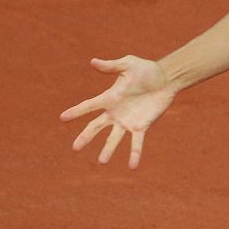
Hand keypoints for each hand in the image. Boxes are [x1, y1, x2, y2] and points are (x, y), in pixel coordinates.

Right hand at [60, 56, 176, 168]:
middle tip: (75, 148)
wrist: (166, 79)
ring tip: (102, 162)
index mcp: (110, 98)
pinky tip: (132, 166)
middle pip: (96, 127)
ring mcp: (127, 121)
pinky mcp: (141, 126)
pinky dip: (134, 154)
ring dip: (108, 150)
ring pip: (114, 138)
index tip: (63, 118)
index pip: (89, 106)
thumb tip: (93, 62)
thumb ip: (111, 66)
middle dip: (86, 137)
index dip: (76, 111)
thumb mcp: (128, 64)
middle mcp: (115, 112)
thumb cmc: (146, 70)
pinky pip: (136, 143)